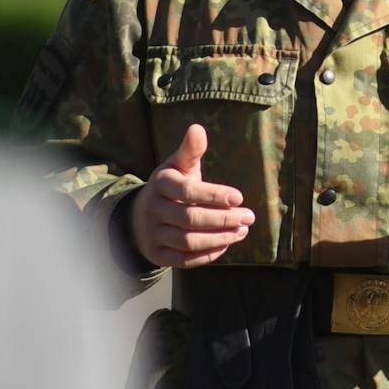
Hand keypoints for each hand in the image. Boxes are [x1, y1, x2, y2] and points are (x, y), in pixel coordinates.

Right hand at [129, 124, 254, 270]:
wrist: (139, 216)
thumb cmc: (170, 186)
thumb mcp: (177, 166)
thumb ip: (190, 150)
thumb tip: (197, 128)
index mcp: (160, 184)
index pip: (187, 192)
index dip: (214, 196)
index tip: (239, 198)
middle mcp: (153, 209)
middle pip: (190, 219)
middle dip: (223, 220)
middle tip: (248, 217)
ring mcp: (153, 234)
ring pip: (188, 242)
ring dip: (219, 238)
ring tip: (242, 230)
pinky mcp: (157, 254)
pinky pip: (184, 260)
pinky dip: (207, 254)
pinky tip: (226, 244)